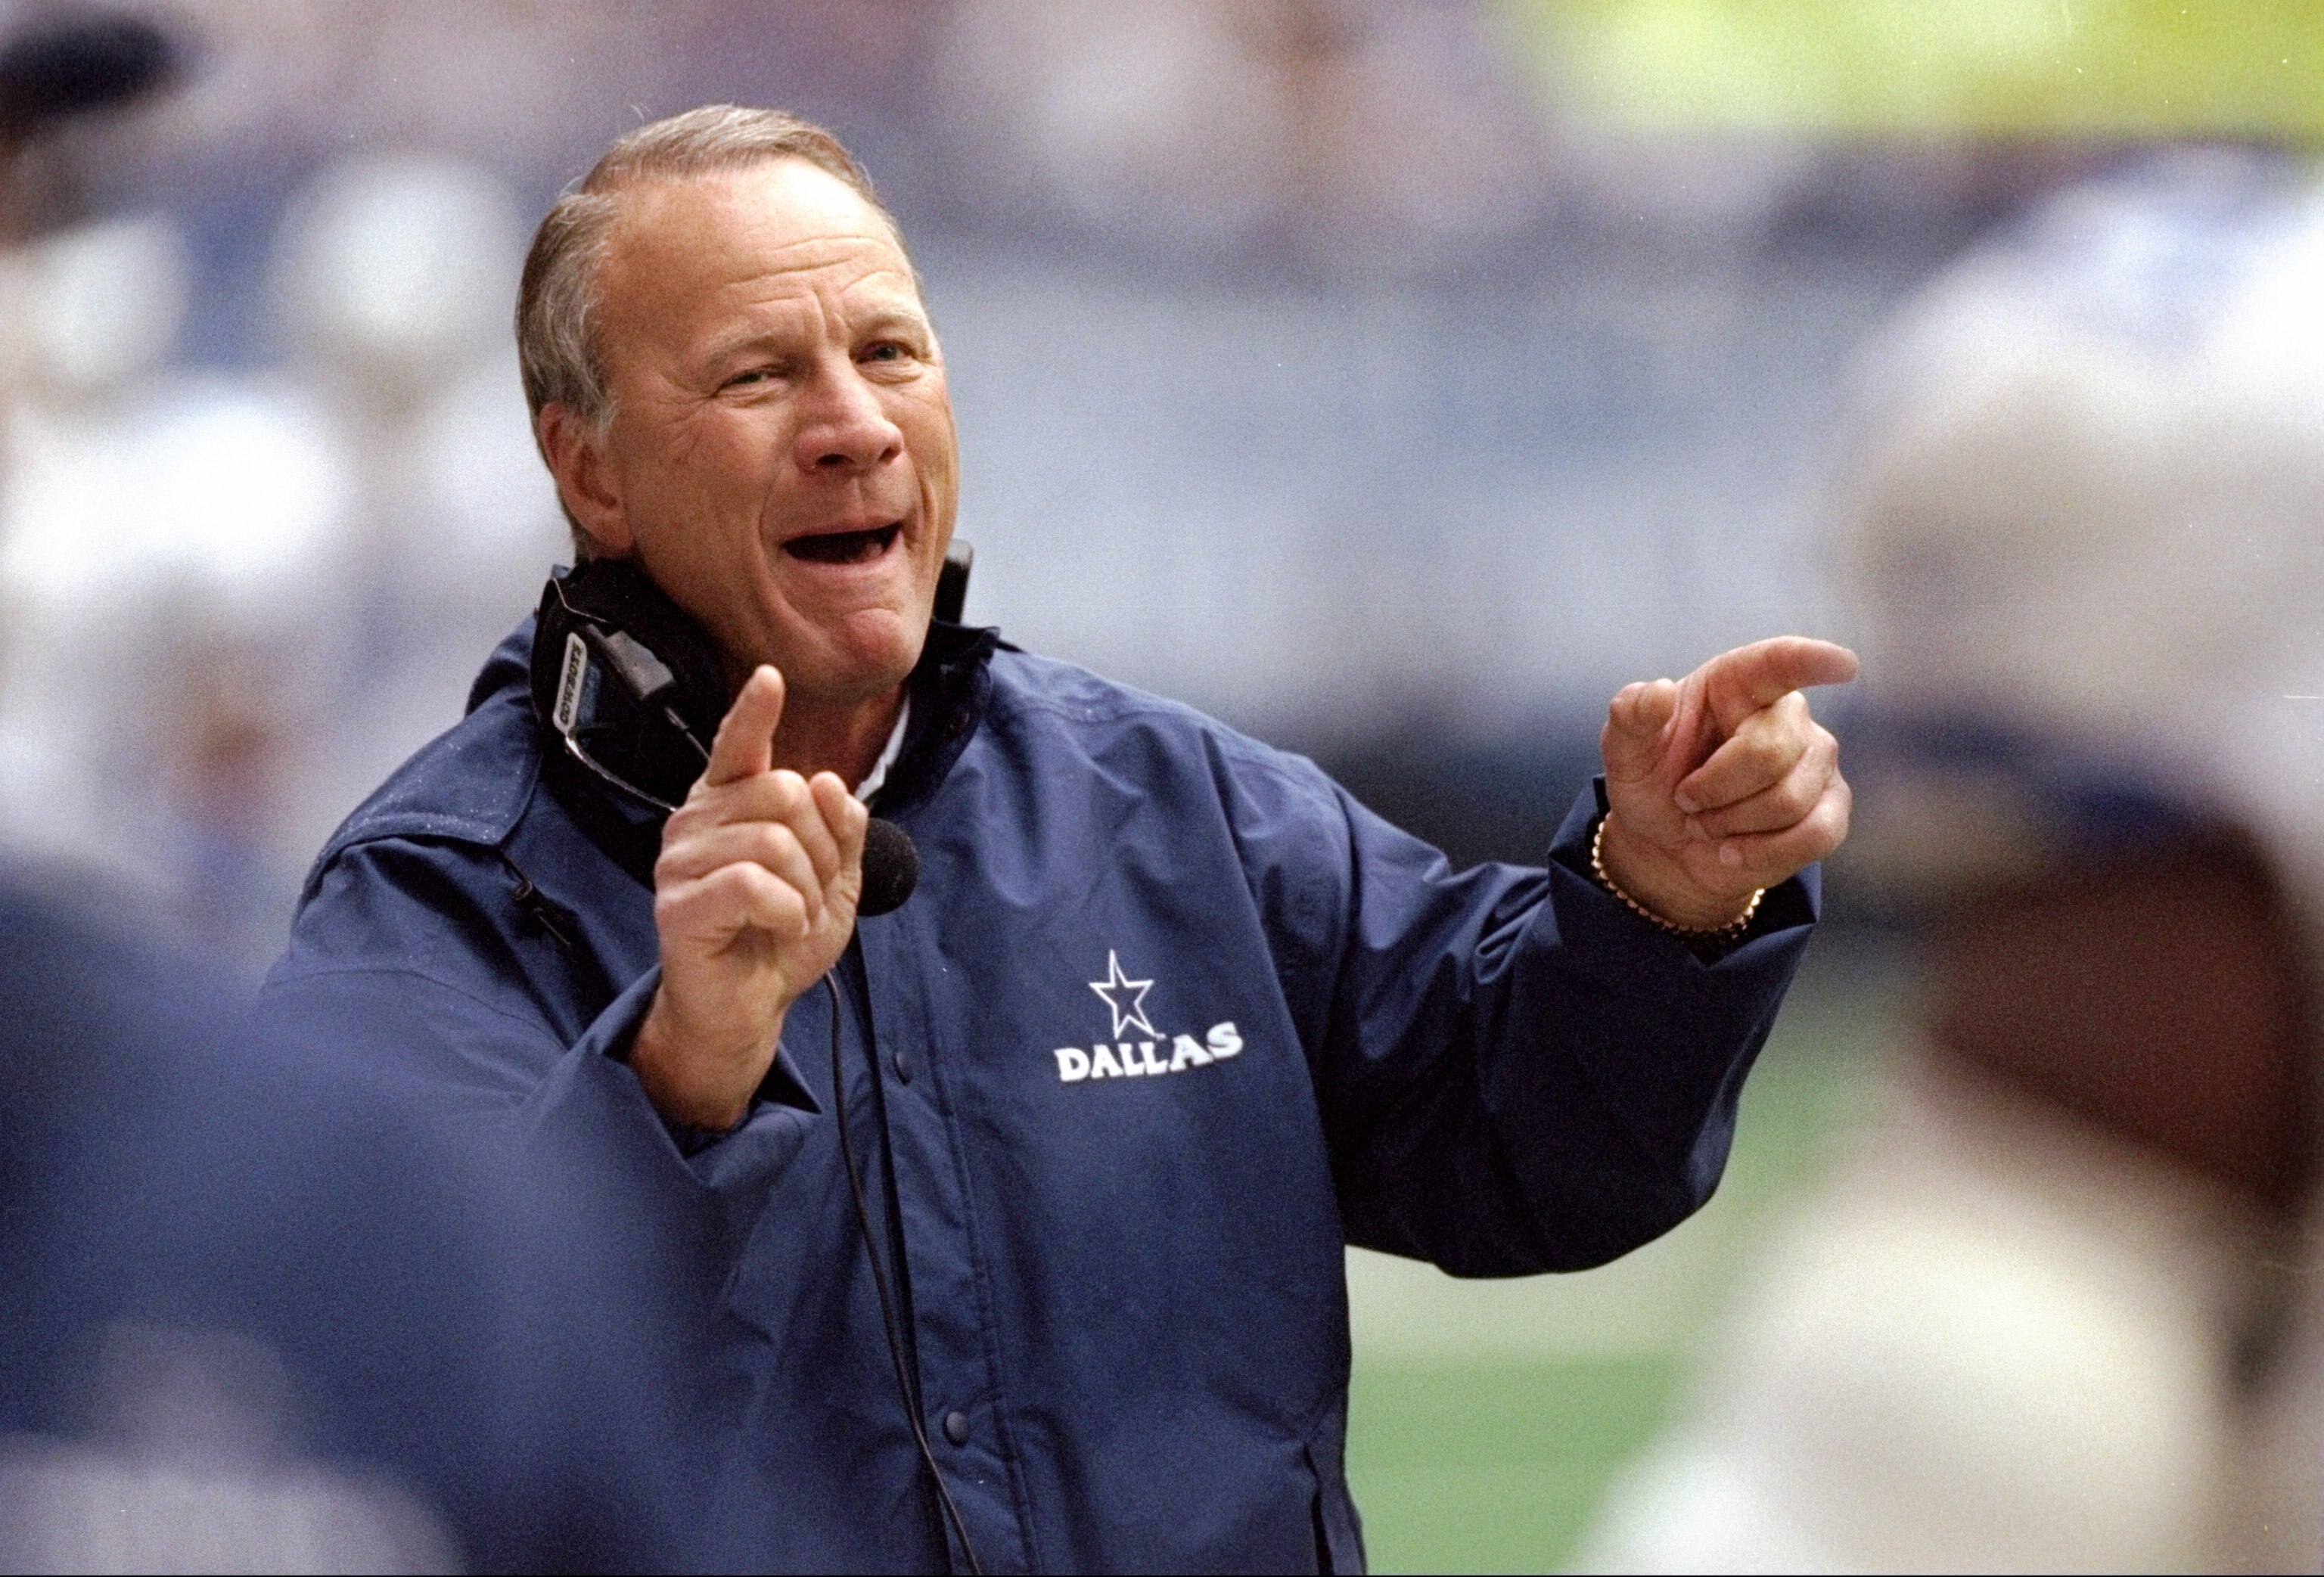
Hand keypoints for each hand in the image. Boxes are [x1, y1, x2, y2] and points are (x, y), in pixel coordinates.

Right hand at [631, 666, 868, 1130]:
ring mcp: (680, 862)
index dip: (754, 712)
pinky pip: (754, 884)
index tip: (769, 678)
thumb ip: (841, 831)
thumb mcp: (834, 881)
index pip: (738, 746)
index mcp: (730, 805)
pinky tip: (779, 928)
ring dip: (807, 888)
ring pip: (775, 840)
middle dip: (822, 848)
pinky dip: (787, 911)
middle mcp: (697, 821)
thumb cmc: (781, 938)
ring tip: (792, 917)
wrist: (749, 1009)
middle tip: (810, 893)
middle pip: (784, 791)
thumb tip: (830, 783)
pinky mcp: (678, 905)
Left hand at [1597, 636, 1856, 930]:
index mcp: (1737, 684)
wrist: (1667, 844)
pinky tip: (1732, 851)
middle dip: (1714, 790)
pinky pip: (1814, 834)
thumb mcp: (1626, 751)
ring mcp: (1816, 761)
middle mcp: (1787, 715)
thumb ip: (1631, 717)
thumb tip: (1657, 691)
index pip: (1780, 662)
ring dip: (1730, 823)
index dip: (1812, 661)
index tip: (1844, 664)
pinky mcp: (1830, 808)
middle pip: (1768, 753)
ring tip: (1706, 821)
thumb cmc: (1653, 781)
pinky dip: (1762, 852)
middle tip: (1685, 800)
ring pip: (1789, 800)